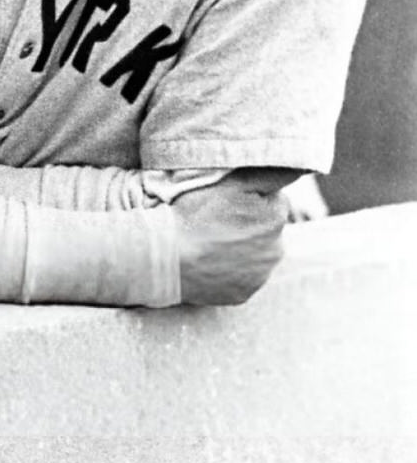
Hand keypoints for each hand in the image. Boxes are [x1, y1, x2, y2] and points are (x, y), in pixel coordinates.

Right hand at [174, 172, 288, 305]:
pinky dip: (229, 269)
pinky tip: (209, 261)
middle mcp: (276, 250)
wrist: (165, 257)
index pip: (272, 198)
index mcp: (276, 217)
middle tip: (215, 220)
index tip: (225, 199)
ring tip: (210, 241)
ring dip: (240, 247)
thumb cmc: (194, 213)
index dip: (249, 196)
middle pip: (265, 228)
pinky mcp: (243, 294)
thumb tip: (296, 168)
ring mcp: (259, 276)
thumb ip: (270, 172)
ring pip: (254, 253)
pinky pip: (241, 277)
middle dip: (248, 222)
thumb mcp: (232, 181)